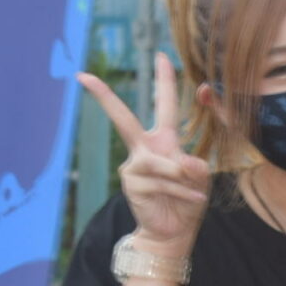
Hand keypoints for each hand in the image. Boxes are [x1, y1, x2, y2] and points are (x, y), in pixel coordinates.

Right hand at [81, 53, 210, 254]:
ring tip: (195, 192)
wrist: (174, 230)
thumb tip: (183, 161)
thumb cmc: (187, 199)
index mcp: (163, 140)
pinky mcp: (131, 182)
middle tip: (84, 77)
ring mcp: (134, 165)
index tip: (163, 56)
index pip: (164, 104)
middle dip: (104, 97)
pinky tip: (192, 199)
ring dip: (183, 178)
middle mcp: (144, 147)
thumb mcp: (201, 177)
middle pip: (123, 118)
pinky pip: (164, 181)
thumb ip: (196, 165)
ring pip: (163, 163)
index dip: (165, 80)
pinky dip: (182, 191)